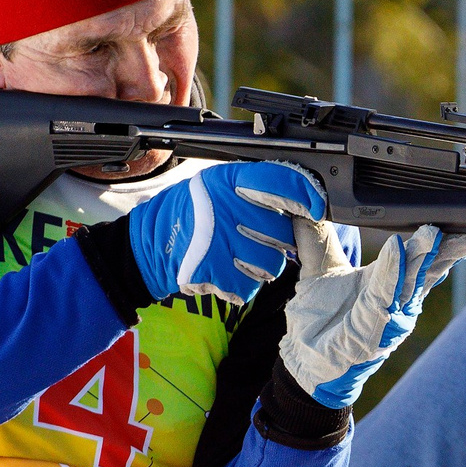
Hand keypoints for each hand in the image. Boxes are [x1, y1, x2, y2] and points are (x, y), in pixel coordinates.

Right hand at [127, 162, 328, 303]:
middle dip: (277, 241)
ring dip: (261, 267)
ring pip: (272, 264)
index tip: (317, 207)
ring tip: (238, 258)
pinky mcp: (212, 271)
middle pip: (282, 231)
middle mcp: (226, 207)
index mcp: (228, 180)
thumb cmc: (189, 214)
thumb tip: (303, 197)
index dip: (305, 195)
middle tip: (256, 239)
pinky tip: (225, 272)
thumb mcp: (216, 185)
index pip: (281, 180)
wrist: (148, 245)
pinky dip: (240, 285)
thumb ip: (255, 187)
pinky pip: (249, 286)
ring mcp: (219, 241)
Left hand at [243, 193, 465, 408]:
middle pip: (425, 269)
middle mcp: (395, 300)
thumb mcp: (318, 271)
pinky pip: (382, 298)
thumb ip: (316, 239)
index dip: (439, 240)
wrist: (302, 360)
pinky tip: (397, 251)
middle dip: (444, 247)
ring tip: (434, 233)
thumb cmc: (320, 321)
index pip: (419, 257)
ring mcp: (387, 318)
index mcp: (387, 282)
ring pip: (409, 283)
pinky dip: (391, 275)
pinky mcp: (371, 333)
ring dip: (423, 258)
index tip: (456, 220)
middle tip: (462, 225)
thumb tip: (306, 201)